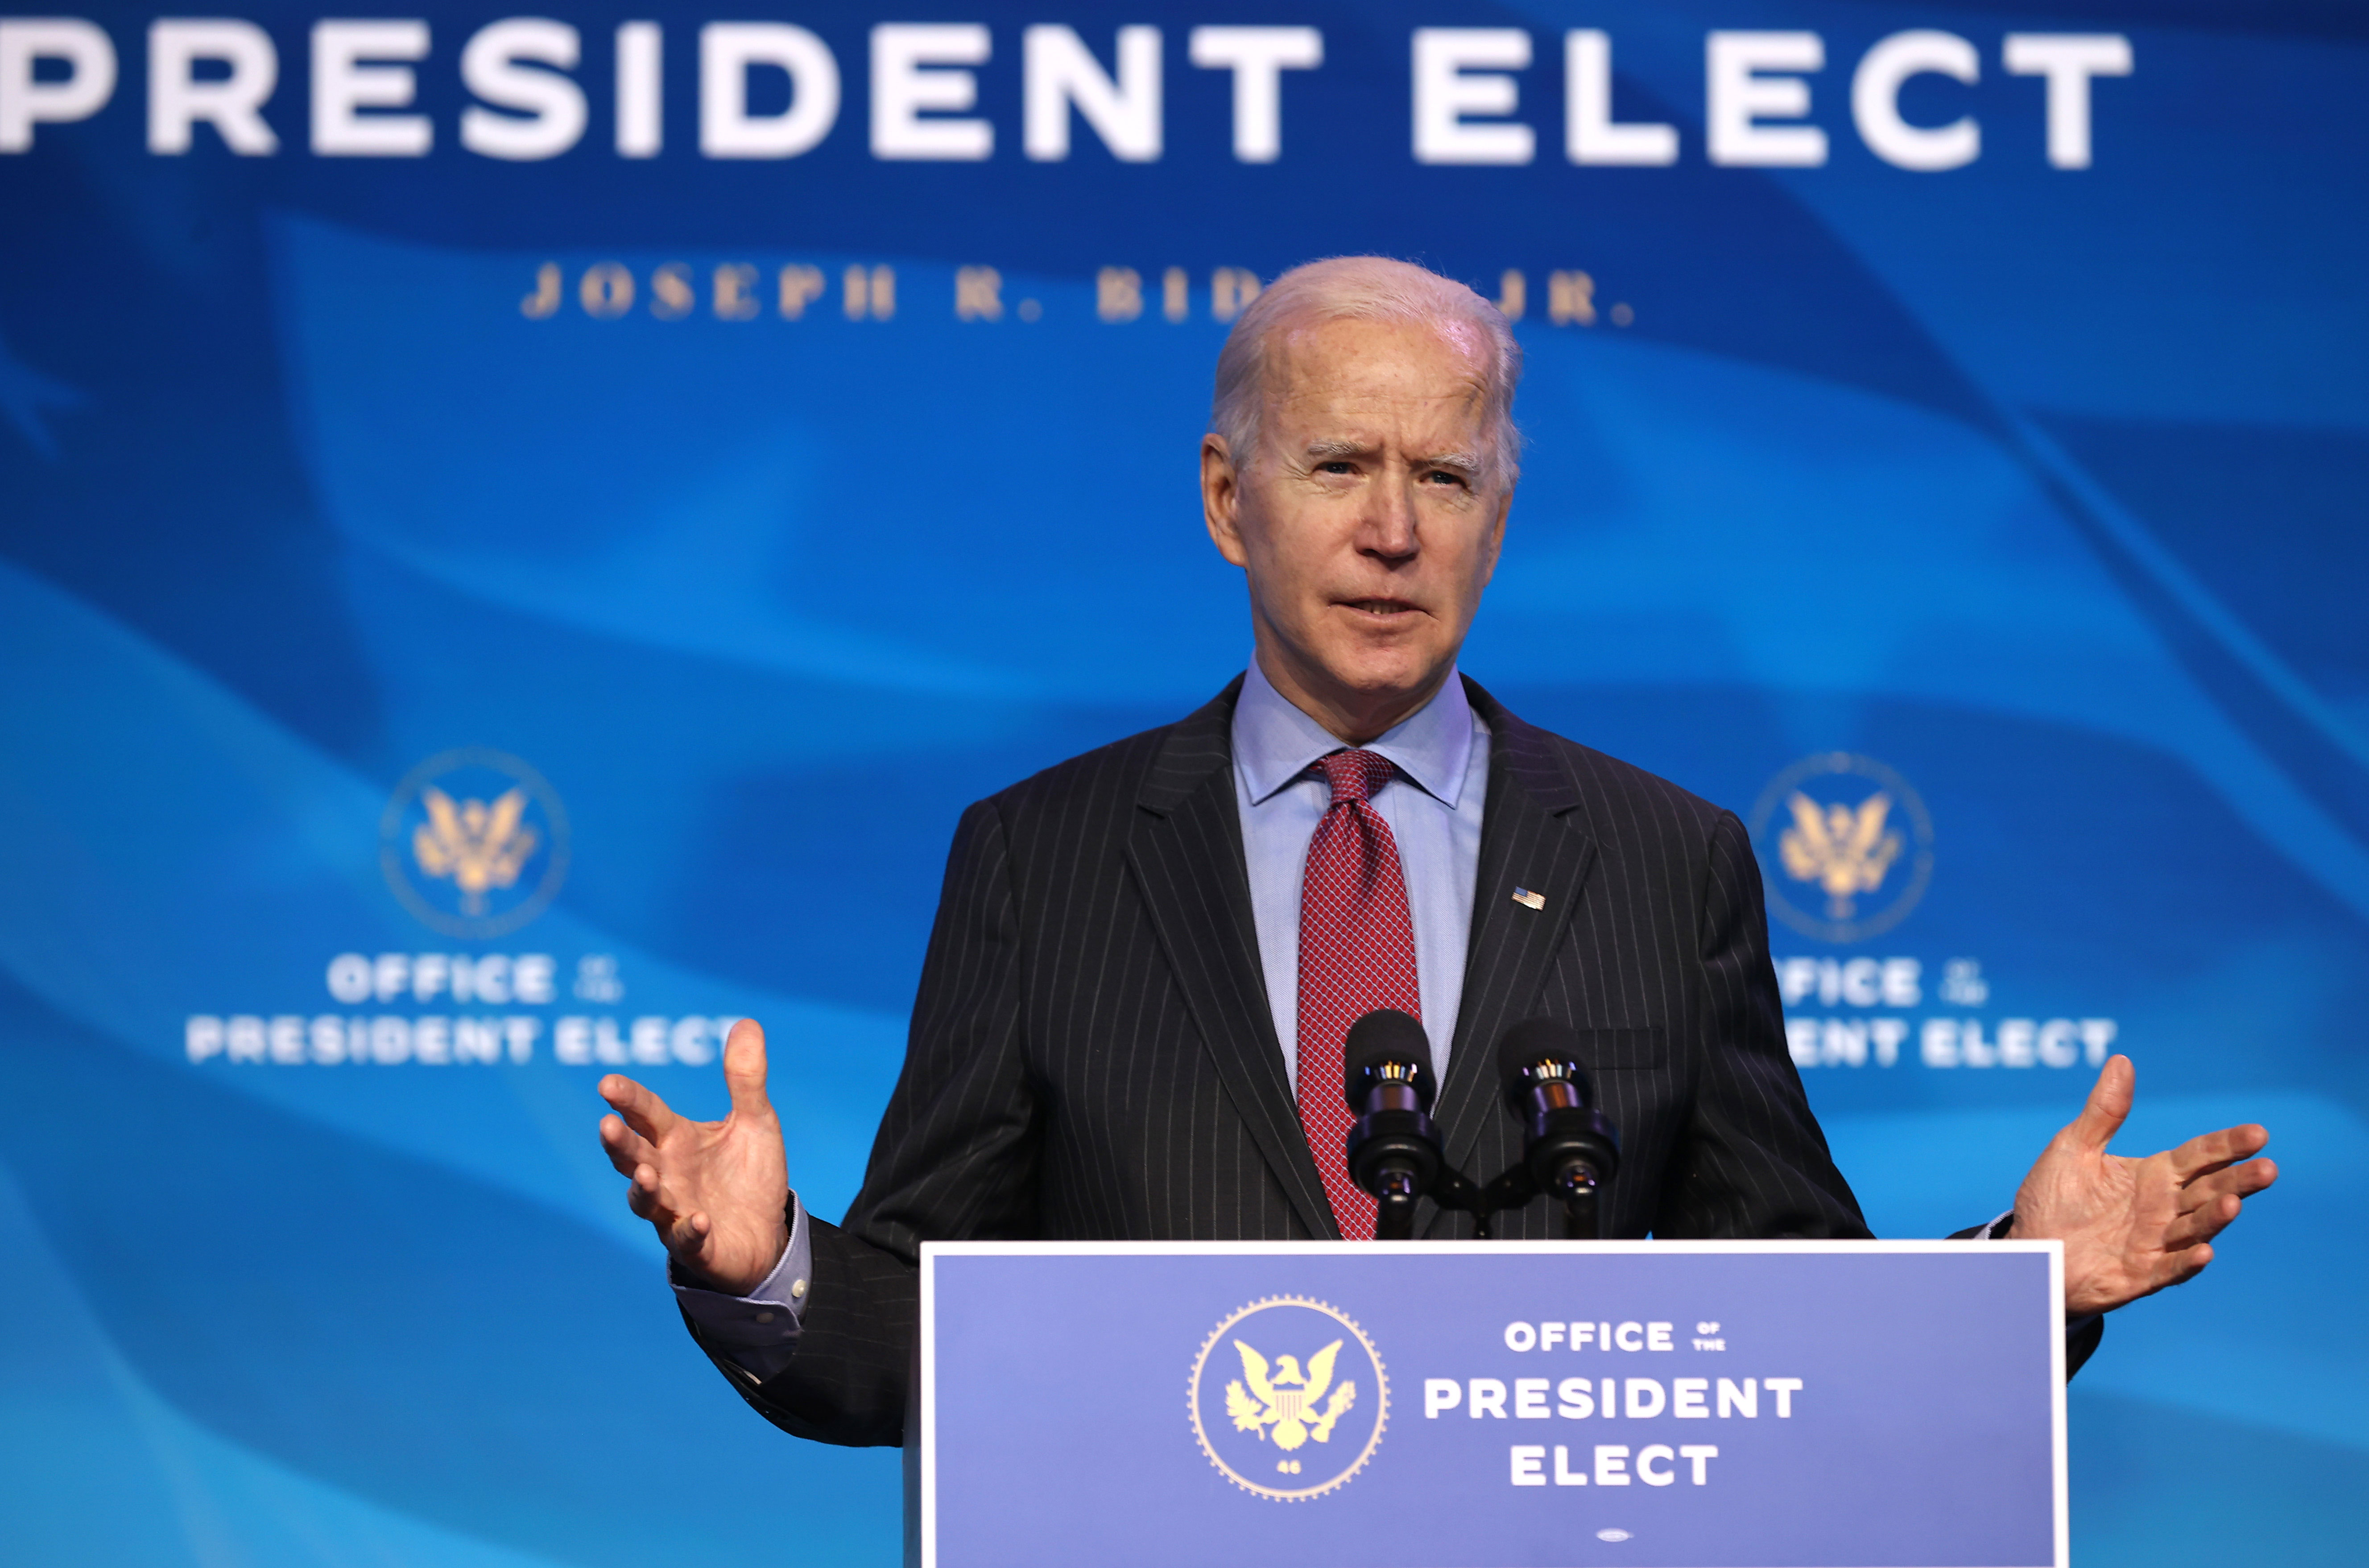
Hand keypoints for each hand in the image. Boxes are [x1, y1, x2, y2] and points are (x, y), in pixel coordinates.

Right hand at [598, 1018, 790, 1295]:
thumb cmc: (748, 1173)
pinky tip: (699, 1219)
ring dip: (644, 1188)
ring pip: (646, 1201)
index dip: (628, 1099)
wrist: (767, 1231)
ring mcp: (675, 1211)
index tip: (607, 1083)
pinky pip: (687, 1240)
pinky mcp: (696, 1246)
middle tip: (607, 1125)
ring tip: (649, 1173)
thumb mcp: (756, 1121)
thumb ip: (746, 1078)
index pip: (646, 1114)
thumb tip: (747, 1022)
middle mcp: (667, 1174)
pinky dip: (689, 1230)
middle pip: (633, 1157)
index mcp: (676, 1139)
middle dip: (619, 1144)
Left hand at [2009, 1054, 2275, 1315]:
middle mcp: (2162, 1208)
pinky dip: (2186, 1261)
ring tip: (2233, 1203)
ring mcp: (2155, 1242)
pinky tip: (2203, 1252)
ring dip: (2215, 1217)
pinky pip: (2169, 1268)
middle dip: (2239, 1181)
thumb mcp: (2073, 1148)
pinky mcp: (2139, 1274)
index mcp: (2153, 1175)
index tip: (2258, 1133)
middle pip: (2209, 1190)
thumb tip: (2121, 1059)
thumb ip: (2103, 1112)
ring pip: (2195, 1228)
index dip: (2228, 1145)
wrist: (2027, 1248)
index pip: (2200, 1156)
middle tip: (2268, 1168)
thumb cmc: (2053, 1198)